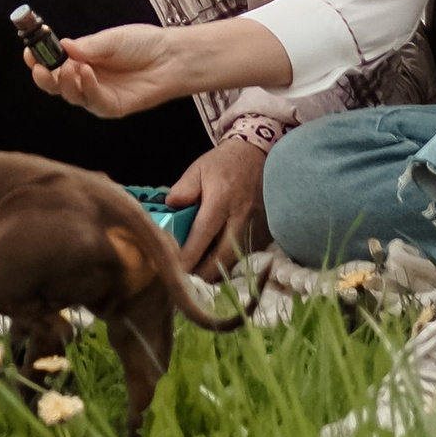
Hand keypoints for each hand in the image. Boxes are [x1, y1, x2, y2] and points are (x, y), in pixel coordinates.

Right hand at [25, 21, 209, 121]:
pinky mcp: (112, 107)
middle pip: (55, 85)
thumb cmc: (142, 44)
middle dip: (44, 77)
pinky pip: (93, 102)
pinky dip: (87, 89)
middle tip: (40, 68)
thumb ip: (87, 46)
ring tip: (69, 69)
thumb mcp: (112, 40)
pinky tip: (88, 74)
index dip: (38, 59)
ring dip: (65, 83)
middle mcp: (85, 78)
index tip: (29, 52)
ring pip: (71, 96)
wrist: (170, 57)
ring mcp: (97, 94)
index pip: (52, 63)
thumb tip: (61, 46)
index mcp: (80, 59)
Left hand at [164, 132, 267, 279]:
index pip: (202, 235)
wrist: (255, 155)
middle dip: (202, 273)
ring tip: (198, 274)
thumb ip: (182, 190)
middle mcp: (241, 217)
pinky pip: (246, 256)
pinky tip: (216, 264)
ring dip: (216, 272)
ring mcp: (256, 227)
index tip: (175, 271)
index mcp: (221, 200)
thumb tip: (171, 209)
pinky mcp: (265, 233)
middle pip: (222, 257)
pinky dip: (230, 264)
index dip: (188, 257)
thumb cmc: (223, 164)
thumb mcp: (197, 170)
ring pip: (235, 262)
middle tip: (185, 280)